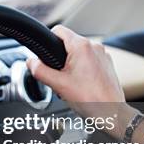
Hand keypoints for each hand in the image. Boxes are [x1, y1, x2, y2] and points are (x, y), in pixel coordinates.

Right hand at [27, 25, 140, 140]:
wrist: (111, 113)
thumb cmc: (91, 100)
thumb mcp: (58, 85)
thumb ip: (40, 70)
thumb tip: (31, 63)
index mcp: (82, 46)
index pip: (58, 30)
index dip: (48, 41)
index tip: (45, 55)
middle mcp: (94, 47)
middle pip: (68, 43)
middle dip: (59, 58)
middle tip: (59, 77)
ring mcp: (102, 55)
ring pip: (78, 53)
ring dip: (70, 65)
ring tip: (72, 83)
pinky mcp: (107, 65)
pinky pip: (88, 61)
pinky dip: (82, 70)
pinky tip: (81, 85)